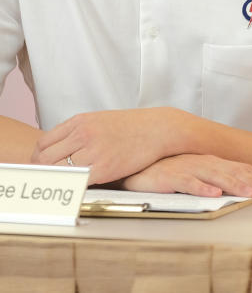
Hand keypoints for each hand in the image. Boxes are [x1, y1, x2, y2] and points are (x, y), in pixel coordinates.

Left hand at [33, 108, 182, 184]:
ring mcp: (93, 151)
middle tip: (47, 180)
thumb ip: (78, 132)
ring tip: (61, 184)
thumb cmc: (133, 126)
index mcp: (80, 122)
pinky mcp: (104, 168)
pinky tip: (77, 186)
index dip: (38, 158)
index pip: (43, 143)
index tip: (42, 167)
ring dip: (57, 180)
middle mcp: (83, 134)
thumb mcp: (100, 120)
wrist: (160, 128)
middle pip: (45, 158)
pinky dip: (73, 185)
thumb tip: (58, 150)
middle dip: (42, 171)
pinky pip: (77, 181)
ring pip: (58, 171)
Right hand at [120, 154, 251, 201]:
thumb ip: (220, 182)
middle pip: (237, 172)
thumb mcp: (200, 176)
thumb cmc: (171, 172)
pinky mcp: (170, 175)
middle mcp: (206, 163)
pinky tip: (213, 194)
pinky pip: (188, 181)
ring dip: (235, 185)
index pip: (246, 171)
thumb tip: (247, 194)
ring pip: (217, 175)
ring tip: (251, 194)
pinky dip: (201, 187)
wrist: (138, 165)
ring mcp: (189, 167)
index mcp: (216, 163)